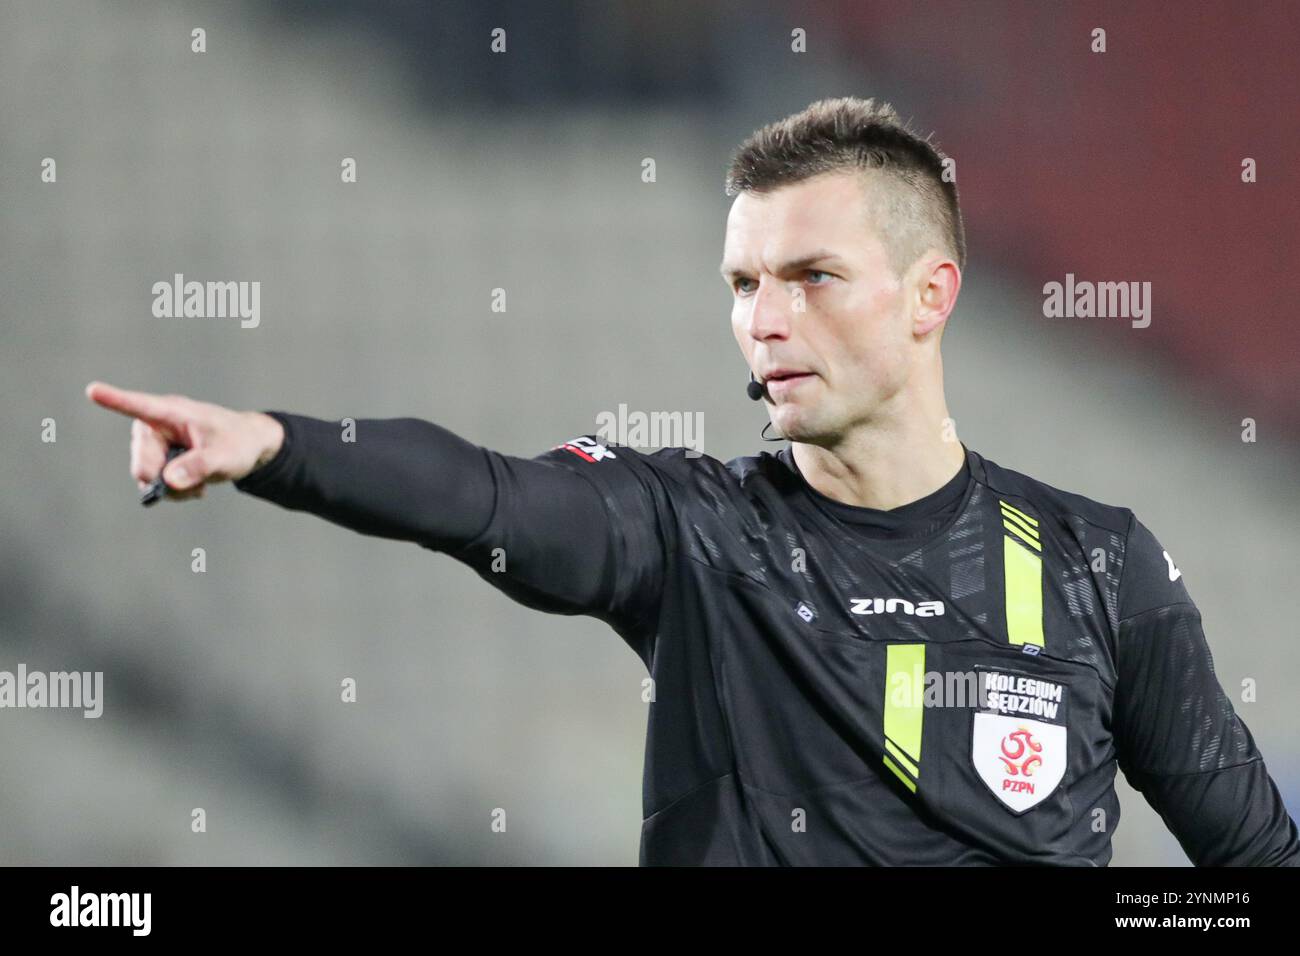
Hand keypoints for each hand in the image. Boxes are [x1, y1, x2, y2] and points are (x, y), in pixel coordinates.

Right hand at [84, 381, 284, 501]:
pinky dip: (173, 490)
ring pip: (146, 476)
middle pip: (141, 462)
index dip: (115, 400)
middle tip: (194, 485)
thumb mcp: (224, 456)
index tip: (92, 389)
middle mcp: (156, 426)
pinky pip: (154, 483)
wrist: (248, 447)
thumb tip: (168, 481)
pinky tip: (194, 487)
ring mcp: (155, 444)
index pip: (140, 406)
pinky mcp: (159, 459)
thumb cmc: (238, 442)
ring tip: (199, 485)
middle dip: (164, 479)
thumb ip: (198, 466)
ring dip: (171, 488)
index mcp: (171, 412)